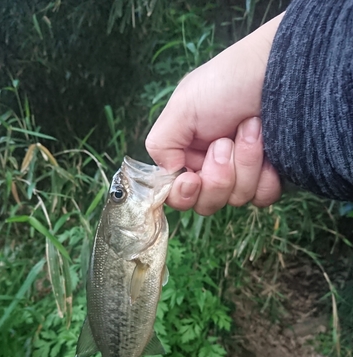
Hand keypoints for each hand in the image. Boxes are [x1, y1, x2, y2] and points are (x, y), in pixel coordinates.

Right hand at [146, 14, 283, 214]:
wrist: (278, 69)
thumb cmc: (227, 82)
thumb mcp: (182, 106)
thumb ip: (161, 144)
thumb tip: (167, 177)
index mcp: (187, 155)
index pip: (177, 196)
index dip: (183, 194)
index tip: (192, 178)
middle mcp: (212, 169)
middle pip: (206, 203)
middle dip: (218, 175)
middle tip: (225, 141)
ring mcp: (242, 175)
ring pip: (236, 199)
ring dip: (244, 163)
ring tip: (251, 128)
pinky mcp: (269, 176)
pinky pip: (262, 197)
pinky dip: (265, 175)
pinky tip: (269, 148)